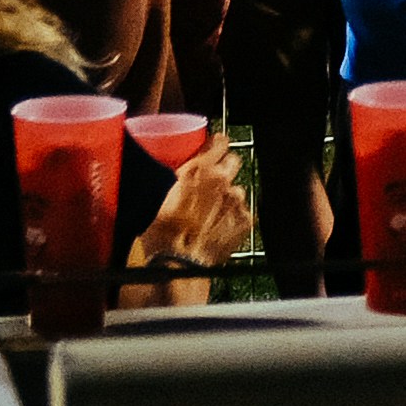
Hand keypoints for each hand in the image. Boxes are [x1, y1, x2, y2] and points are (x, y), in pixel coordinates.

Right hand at [129, 131, 260, 270]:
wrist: (179, 263)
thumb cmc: (163, 234)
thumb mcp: (160, 198)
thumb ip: (176, 180)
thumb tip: (178, 175)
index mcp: (197, 171)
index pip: (219, 142)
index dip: (217, 145)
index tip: (216, 147)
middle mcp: (221, 180)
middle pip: (234, 160)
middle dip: (226, 167)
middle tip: (214, 181)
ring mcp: (235, 200)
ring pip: (239, 188)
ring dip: (229, 196)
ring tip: (214, 211)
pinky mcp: (245, 219)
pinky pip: (244, 210)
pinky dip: (235, 216)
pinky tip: (220, 226)